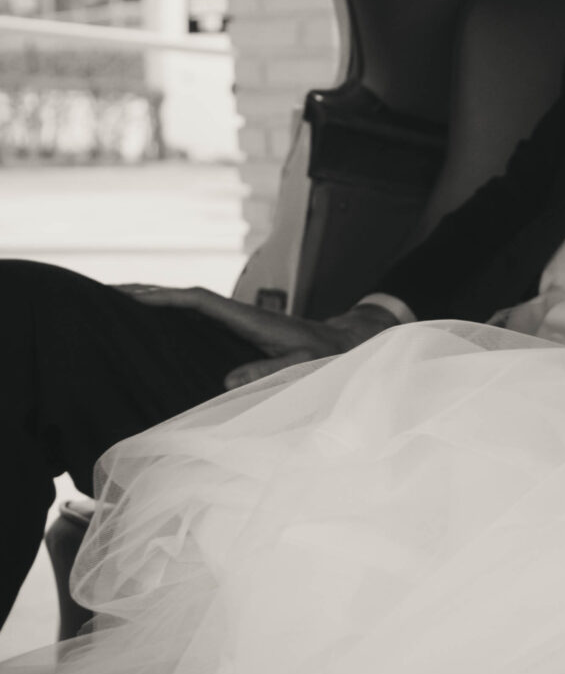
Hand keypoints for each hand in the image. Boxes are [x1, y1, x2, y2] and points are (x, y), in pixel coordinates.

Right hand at [115, 288, 402, 388]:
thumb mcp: (303, 368)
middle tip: (106, 291)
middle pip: (186, 298)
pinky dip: (174, 316)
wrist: (349, 345)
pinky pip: (199, 319)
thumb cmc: (329, 358)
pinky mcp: (240, 332)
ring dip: (157, 302)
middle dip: (148, 292)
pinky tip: (154, 324)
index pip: (200, 301)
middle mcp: (239, 316)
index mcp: (250, 320)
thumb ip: (270, 374)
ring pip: (189, 306)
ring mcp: (238, 322)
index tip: (134, 296)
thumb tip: (226, 382)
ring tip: (116, 302)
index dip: (167, 298)